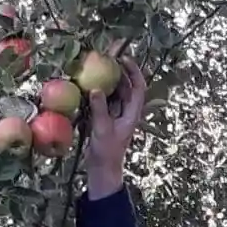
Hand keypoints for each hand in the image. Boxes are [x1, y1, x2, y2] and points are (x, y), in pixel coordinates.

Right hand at [84, 58, 146, 193]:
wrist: (102, 168)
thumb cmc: (106, 151)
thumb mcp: (102, 129)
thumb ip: (99, 109)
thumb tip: (95, 89)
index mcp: (132, 113)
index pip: (138, 87)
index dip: (133, 72)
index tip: (123, 59)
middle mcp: (126, 111)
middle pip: (126, 86)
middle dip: (118, 72)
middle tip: (106, 58)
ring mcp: (116, 114)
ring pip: (115, 92)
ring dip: (108, 80)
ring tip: (96, 67)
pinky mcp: (105, 117)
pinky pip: (104, 100)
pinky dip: (98, 92)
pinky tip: (88, 84)